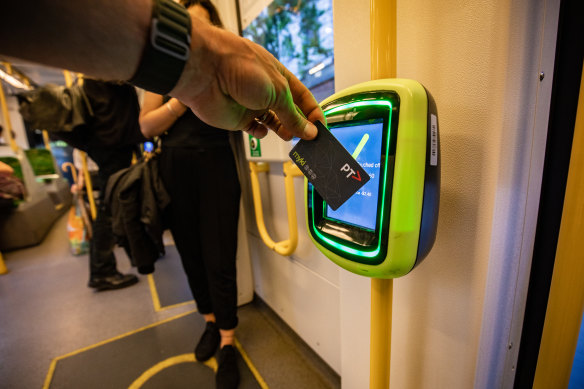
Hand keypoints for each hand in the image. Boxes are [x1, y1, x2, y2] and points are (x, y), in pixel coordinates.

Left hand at [170, 20, 322, 140]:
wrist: (205, 71)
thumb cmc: (240, 67)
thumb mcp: (277, 91)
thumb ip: (293, 115)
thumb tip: (309, 131)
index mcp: (280, 77)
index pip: (303, 97)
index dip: (313, 113)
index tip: (320, 129)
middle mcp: (267, 90)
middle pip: (290, 112)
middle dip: (300, 125)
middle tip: (308, 140)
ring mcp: (252, 104)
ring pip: (274, 122)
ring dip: (284, 131)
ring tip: (289, 137)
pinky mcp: (238, 118)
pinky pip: (254, 129)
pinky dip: (261, 133)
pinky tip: (264, 132)